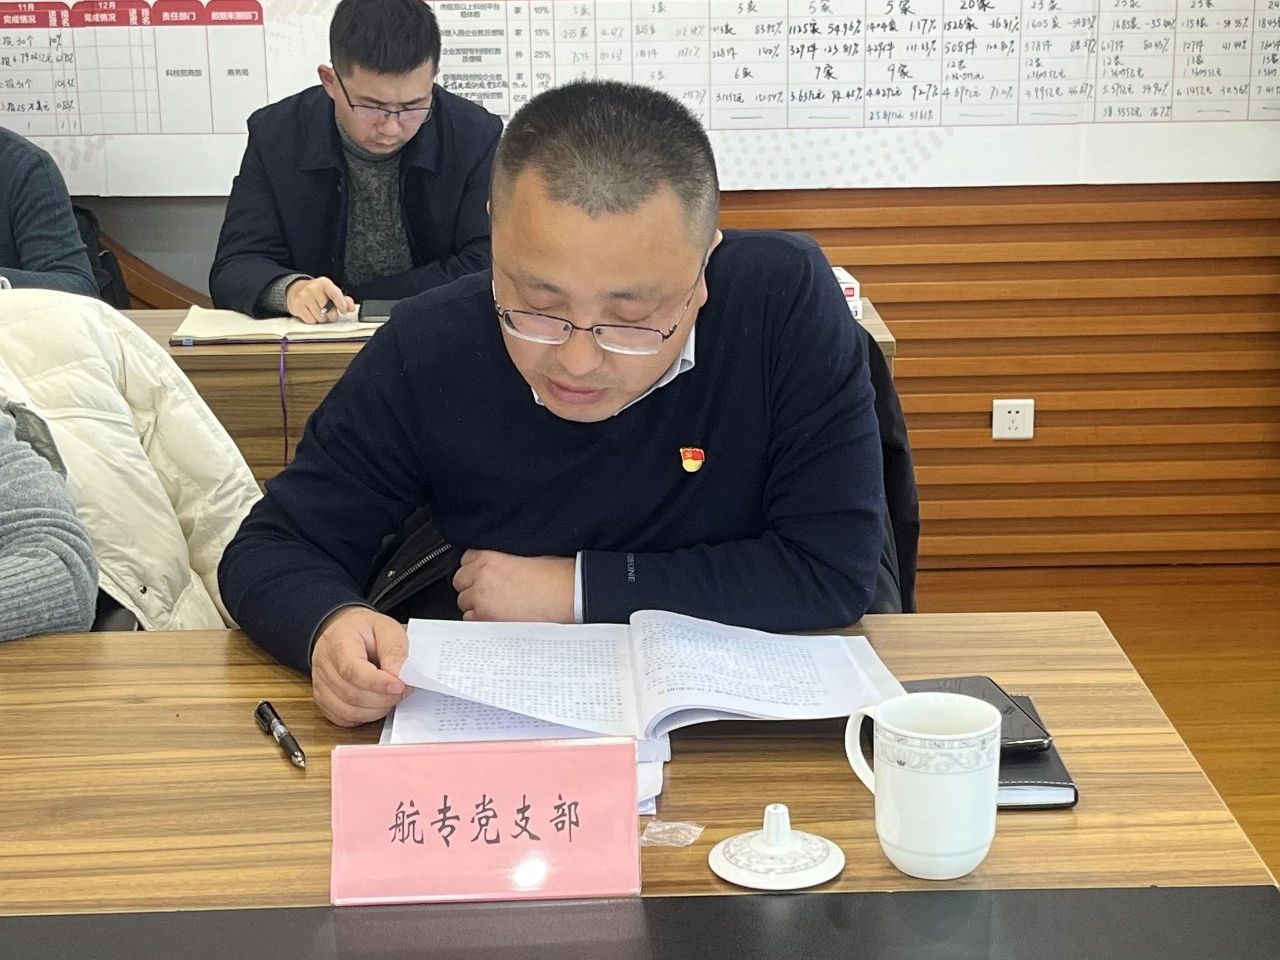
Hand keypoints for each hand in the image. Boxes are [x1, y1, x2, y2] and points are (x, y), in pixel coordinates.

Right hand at [285, 276, 355, 323]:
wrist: (295, 289)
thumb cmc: (317, 292)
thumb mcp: (330, 291)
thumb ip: (343, 299)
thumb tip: (351, 307)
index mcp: (324, 283)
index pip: (335, 295)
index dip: (341, 305)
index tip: (344, 311)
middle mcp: (313, 288)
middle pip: (328, 310)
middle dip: (332, 315)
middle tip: (330, 314)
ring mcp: (303, 297)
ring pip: (320, 317)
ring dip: (322, 319)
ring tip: (320, 313)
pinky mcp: (297, 306)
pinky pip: (311, 321)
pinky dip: (313, 320)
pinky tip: (312, 314)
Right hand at [311, 606, 408, 726]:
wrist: (344, 634)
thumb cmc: (365, 631)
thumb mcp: (386, 628)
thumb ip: (393, 650)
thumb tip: (398, 676)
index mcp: (338, 642)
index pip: (352, 670)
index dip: (377, 683)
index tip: (399, 686)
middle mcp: (324, 666)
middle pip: (351, 694)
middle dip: (383, 697)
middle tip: (404, 689)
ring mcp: (321, 686)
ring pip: (348, 711)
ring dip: (377, 709)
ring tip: (392, 696)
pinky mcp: (324, 701)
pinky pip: (344, 719)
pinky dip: (365, 716)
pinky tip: (377, 703)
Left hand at [453, 549, 574, 622]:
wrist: (566, 594)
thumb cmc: (554, 575)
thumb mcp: (524, 556)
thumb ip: (502, 560)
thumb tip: (495, 569)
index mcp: (489, 557)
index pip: (466, 560)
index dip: (475, 568)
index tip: (482, 574)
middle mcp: (481, 577)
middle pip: (460, 581)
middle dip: (472, 586)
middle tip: (489, 590)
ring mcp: (481, 599)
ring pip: (464, 602)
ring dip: (476, 603)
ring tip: (495, 605)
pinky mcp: (487, 618)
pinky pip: (471, 620)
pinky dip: (480, 619)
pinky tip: (497, 616)